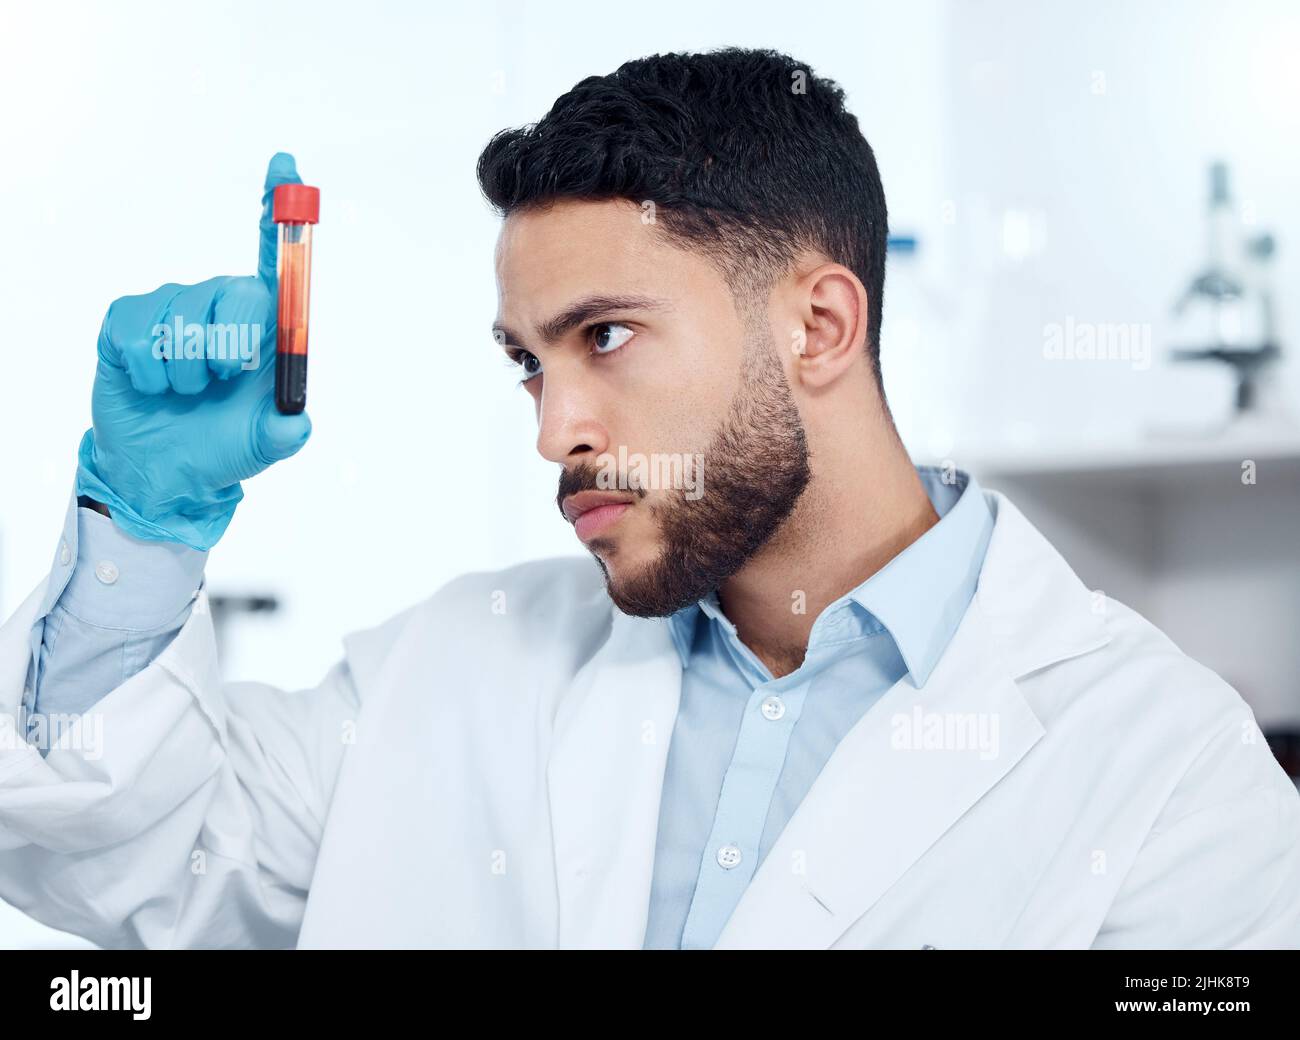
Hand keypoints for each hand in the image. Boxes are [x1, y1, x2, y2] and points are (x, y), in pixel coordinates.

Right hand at [76, 153, 312, 549]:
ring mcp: (173, 307)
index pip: (275, 258)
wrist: (163, 471)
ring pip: (185, 319)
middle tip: (220, 380)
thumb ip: (285, 433)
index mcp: (263, 323)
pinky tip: (152, 385)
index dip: (280, 210)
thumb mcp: (262, 446)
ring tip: (186, 391)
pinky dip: (149, 371)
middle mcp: (221, 303)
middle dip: (229, 347)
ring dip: (187, 372)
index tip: (286, 168)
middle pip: (234, 292)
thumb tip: (298, 421)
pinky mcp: (129, 319)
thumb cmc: (222, 447)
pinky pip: (142, 332)